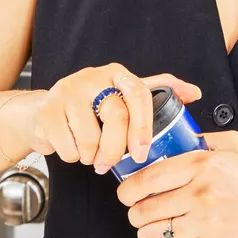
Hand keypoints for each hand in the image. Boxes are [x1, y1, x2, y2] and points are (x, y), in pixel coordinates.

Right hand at [15, 64, 199, 173]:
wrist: (44, 112)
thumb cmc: (92, 108)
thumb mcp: (124, 96)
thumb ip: (158, 92)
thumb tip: (194, 93)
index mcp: (116, 74)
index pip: (139, 94)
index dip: (143, 125)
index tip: (142, 151)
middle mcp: (92, 77)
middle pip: (116, 117)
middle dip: (116, 149)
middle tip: (110, 163)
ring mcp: (67, 91)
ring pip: (90, 138)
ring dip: (92, 156)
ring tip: (89, 152)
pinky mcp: (46, 110)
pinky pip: (68, 146)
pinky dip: (72, 156)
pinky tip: (71, 148)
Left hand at [117, 131, 237, 237]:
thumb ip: (208, 140)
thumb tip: (180, 139)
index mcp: (205, 165)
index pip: (149, 177)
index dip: (129, 188)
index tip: (126, 193)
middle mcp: (203, 193)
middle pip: (145, 208)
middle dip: (135, 212)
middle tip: (138, 212)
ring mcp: (207, 223)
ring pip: (153, 233)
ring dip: (146, 232)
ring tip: (150, 229)